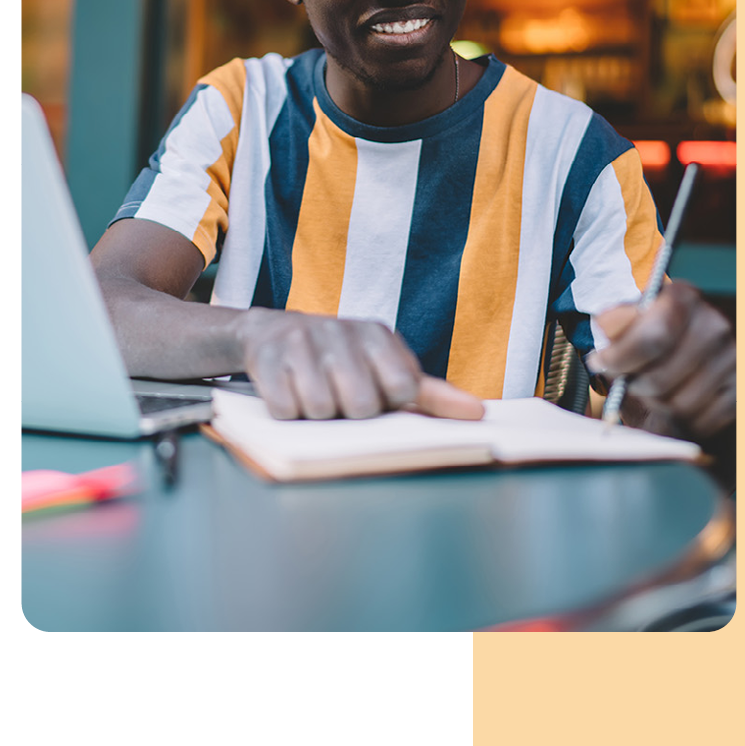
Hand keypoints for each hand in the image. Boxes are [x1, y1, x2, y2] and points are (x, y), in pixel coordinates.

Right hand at [235, 308, 484, 420]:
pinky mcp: (266, 357)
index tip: (376, 395)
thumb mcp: (386, 368)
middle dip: (351, 414)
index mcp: (376, 334)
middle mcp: (340, 330)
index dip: (388, 403)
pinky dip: (287, 412)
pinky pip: (285, 410)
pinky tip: (287, 391)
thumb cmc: (343, 361)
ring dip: (316, 415)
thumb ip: (431, 394)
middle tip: (341, 398)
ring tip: (313, 393)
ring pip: (322, 410)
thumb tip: (478, 414)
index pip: (402, 389)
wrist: (272, 332)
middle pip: (362, 406)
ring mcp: (301, 341)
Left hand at [585, 280, 734, 441]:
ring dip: (654, 406)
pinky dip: (678, 421)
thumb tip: (603, 325)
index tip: (600, 363)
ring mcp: (733, 361)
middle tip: (628, 381)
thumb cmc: (663, 324)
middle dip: (633, 386)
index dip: (619, 359)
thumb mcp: (639, 311)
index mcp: (685, 299)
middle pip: (659, 380)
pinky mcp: (741, 391)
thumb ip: (617, 319)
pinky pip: (699, 423)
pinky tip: (671, 401)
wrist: (707, 333)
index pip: (651, 339)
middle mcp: (716, 327)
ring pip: (677, 408)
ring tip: (650, 391)